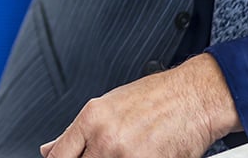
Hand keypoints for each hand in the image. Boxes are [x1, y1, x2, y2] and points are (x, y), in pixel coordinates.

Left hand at [40, 54, 242, 157]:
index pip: (59, 156)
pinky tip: (143, 154)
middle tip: (105, 155)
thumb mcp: (109, 105)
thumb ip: (78, 131)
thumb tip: (51, 149)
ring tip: (129, 151)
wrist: (196, 96)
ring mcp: (128, 156)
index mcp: (92, 118)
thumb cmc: (158, 96)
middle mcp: (107, 138)